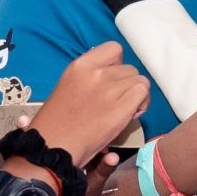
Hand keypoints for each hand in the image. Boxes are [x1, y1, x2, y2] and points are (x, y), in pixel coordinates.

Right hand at [41, 45, 151, 165]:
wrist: (53, 146)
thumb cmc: (58, 122)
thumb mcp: (68, 86)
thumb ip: (90, 76)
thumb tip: (113, 72)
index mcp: (80, 66)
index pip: (114, 49)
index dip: (118, 64)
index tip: (113, 79)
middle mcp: (96, 73)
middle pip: (130, 68)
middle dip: (128, 84)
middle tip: (119, 101)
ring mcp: (109, 90)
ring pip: (140, 81)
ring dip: (137, 95)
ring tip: (126, 109)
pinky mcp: (121, 108)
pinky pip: (143, 93)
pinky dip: (142, 103)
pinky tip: (131, 114)